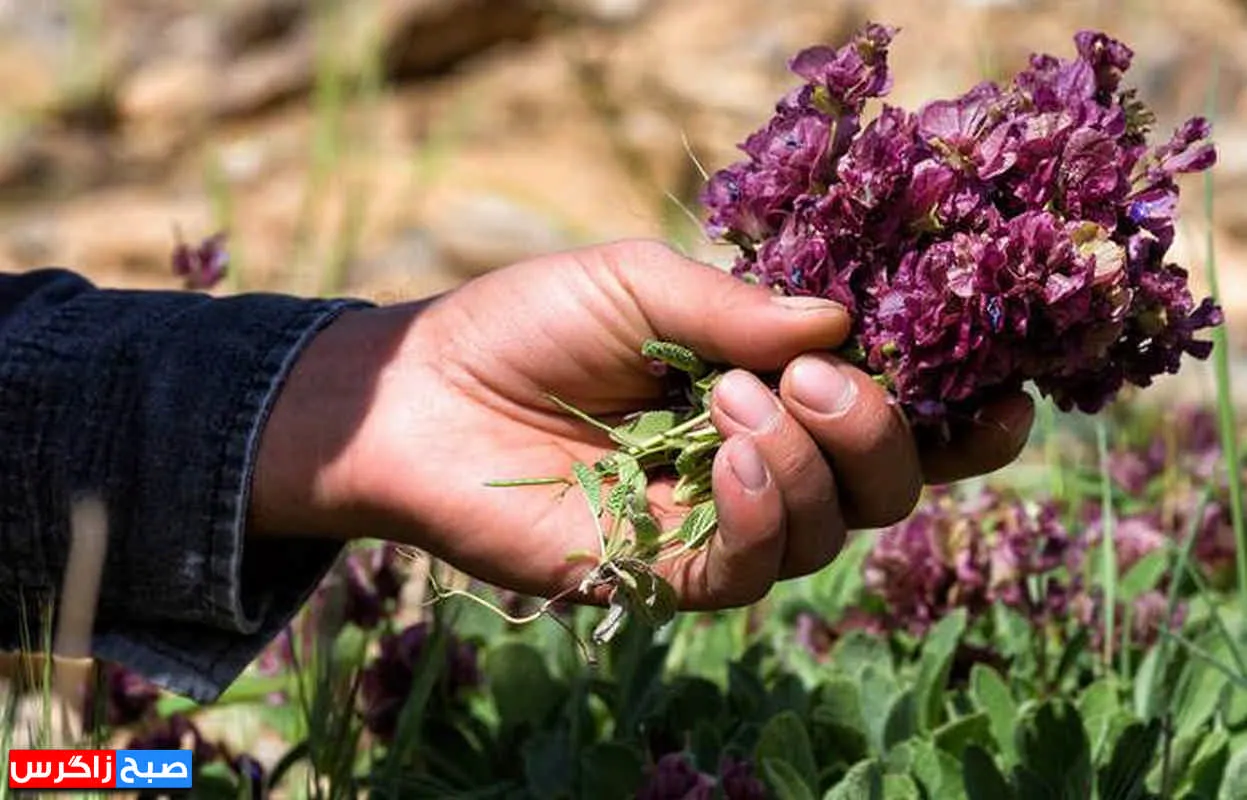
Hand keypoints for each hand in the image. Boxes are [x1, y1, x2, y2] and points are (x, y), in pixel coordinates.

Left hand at [250, 240, 1034, 607]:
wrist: (425, 393)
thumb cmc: (528, 323)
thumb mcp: (640, 282)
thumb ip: (740, 308)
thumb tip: (842, 326)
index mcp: (771, 389)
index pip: (889, 416)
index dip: (954, 415)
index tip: (997, 392)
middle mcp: (763, 462)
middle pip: (886, 485)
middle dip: (880, 433)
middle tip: (816, 381)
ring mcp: (720, 524)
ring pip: (832, 530)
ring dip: (809, 462)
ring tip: (733, 402)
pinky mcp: (668, 573)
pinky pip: (755, 568)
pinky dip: (762, 512)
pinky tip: (725, 457)